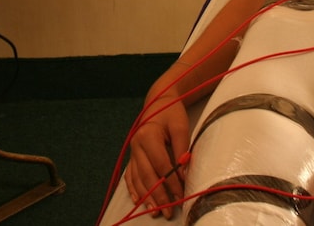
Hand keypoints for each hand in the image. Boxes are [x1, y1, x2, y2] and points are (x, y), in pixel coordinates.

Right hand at [125, 95, 191, 218]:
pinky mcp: (132, 156)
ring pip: (137, 178)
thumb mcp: (180, 126)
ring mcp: (132, 151)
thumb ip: (182, 148)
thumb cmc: (171, 113)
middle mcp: (136, 144)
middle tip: (169, 211)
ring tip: (155, 212)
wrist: (158, 102)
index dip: (171, 181)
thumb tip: (183, 173)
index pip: (161, 164)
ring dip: (145, 197)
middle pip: (147, 175)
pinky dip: (133, 189)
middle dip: (158, 195)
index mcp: (148, 135)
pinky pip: (130, 176)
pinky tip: (138, 201)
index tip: (181, 194)